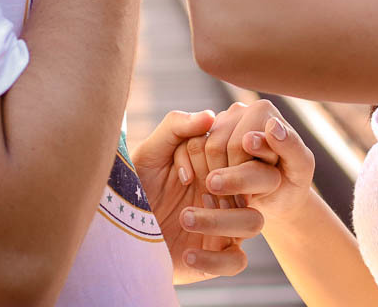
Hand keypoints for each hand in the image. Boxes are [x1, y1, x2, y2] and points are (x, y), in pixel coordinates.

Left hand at [131, 110, 268, 283]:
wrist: (116, 226)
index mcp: (217, 167)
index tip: (189, 160)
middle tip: (206, 181)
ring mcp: (225, 227)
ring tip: (184, 216)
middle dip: (238, 180)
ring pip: (254, 223)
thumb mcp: (150, 152)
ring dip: (222, 219)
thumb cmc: (133, 185)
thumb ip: (176, 127)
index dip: (225, 153)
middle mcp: (227, 195)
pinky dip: (215, 259)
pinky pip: (236, 262)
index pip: (245, 154)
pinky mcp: (216, 259)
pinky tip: (187, 252)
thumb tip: (210, 116)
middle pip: (262, 183)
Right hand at [190, 100, 315, 226]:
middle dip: (230, 178)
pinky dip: (198, 178)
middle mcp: (238, 110)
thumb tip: (272, 127)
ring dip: (215, 181)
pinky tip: (216, 193)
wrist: (275, 197)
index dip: (248, 173)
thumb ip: (291, 147)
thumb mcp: (300, 169)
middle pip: (216, 146)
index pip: (239, 144)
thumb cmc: (290, 183)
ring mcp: (217, 123)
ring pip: (200, 151)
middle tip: (249, 194)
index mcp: (263, 110)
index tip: (266, 184)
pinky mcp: (201, 137)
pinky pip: (186, 154)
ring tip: (236, 195)